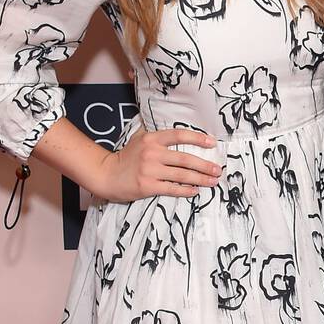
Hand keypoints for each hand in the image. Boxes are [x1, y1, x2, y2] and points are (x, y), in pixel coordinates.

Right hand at [93, 128, 222, 202]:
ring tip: (212, 182)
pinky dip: (185, 190)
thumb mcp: (139, 139)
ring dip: (200, 179)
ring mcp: (149, 170)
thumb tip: (180, 133)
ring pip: (181, 175)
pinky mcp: (147, 186)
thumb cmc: (126, 157)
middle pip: (185, 158)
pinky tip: (195, 191)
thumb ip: (158, 136)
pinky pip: (171, 189)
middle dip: (204, 165)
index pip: (179, 135)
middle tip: (217, 170)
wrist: (106, 174)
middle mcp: (152, 153)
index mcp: (152, 138)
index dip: (198, 138)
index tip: (212, 143)